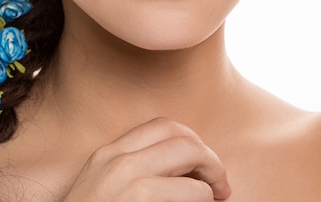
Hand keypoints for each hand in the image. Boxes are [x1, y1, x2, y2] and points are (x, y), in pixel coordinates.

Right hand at [62, 117, 230, 200]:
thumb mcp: (100, 189)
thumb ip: (130, 171)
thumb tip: (180, 171)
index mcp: (107, 155)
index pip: (161, 126)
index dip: (190, 141)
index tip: (199, 166)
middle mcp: (117, 161)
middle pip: (181, 137)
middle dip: (209, 158)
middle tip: (220, 185)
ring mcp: (129, 183)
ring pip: (191, 161)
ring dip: (210, 184)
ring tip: (214, 200)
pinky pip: (192, 195)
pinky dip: (203, 201)